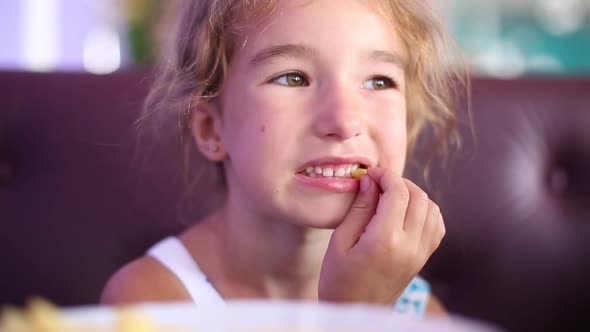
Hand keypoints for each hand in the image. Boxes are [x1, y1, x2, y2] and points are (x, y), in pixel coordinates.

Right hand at [318, 168, 444, 304]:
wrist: (355, 312)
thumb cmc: (339, 280)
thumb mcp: (340, 242)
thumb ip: (359, 209)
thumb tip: (370, 181)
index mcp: (385, 240)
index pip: (398, 193)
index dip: (385, 176)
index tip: (370, 174)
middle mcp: (409, 246)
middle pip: (418, 196)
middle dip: (399, 182)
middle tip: (378, 183)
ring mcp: (420, 254)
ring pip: (432, 208)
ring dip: (414, 195)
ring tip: (391, 197)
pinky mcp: (423, 259)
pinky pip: (437, 226)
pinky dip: (425, 211)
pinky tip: (405, 212)